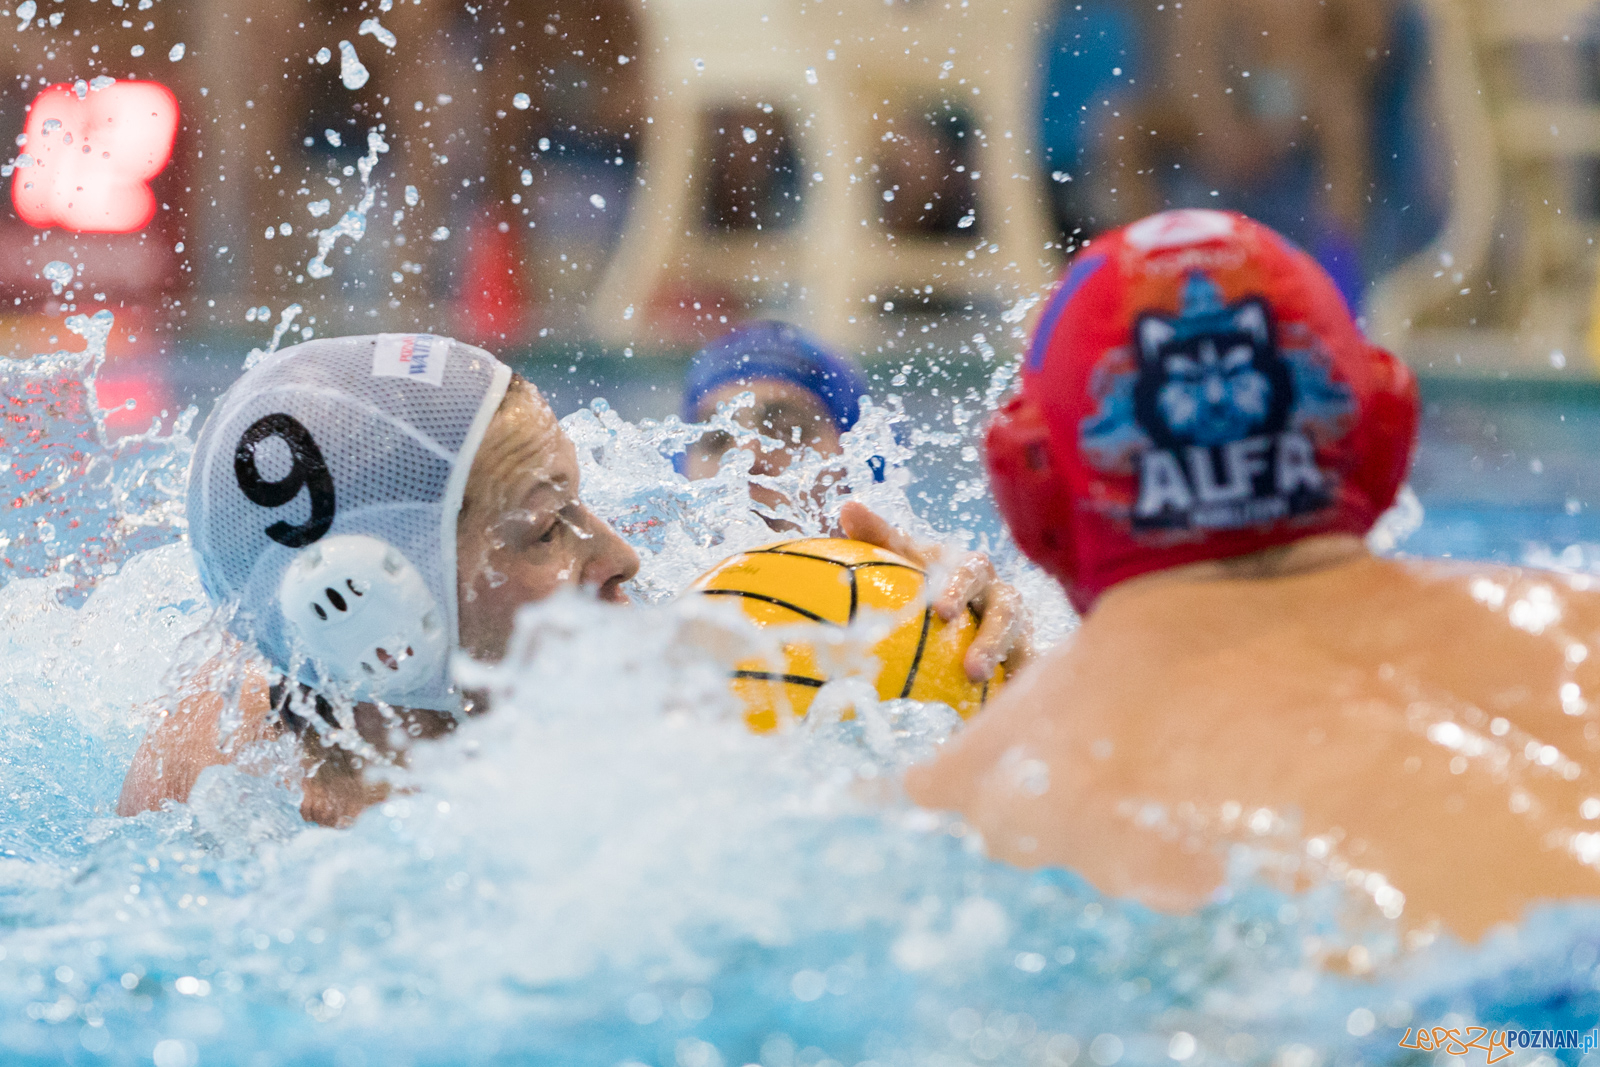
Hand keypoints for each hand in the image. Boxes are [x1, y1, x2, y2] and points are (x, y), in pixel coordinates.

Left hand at [838, 501, 1032, 682]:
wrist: (961, 606)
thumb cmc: (926, 577)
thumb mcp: (906, 558)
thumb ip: (881, 537)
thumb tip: (848, 507)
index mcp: (974, 570)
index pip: (972, 571)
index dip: (960, 589)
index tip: (942, 612)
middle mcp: (1003, 597)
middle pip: (1007, 612)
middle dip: (993, 638)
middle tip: (971, 668)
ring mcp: (1019, 630)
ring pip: (1024, 646)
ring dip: (1007, 670)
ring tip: (987, 699)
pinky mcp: (1023, 661)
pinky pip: (1025, 678)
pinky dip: (1015, 695)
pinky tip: (999, 721)